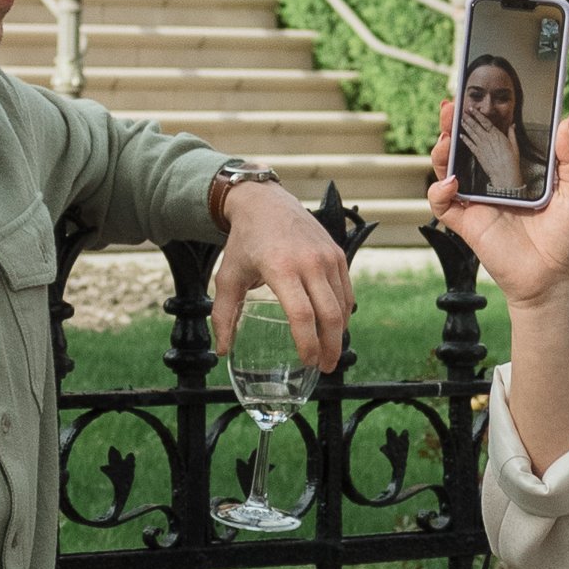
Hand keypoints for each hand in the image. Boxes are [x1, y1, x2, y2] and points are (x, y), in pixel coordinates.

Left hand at [211, 181, 353, 372]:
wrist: (264, 202)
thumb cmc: (244, 241)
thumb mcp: (228, 276)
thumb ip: (223, 315)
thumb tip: (222, 350)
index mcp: (280, 268)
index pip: (302, 315)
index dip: (308, 343)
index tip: (307, 361)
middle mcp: (309, 261)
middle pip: (330, 315)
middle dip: (331, 347)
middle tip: (324, 367)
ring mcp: (327, 256)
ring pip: (342, 305)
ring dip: (340, 333)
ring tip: (329, 351)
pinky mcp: (337, 253)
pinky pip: (346, 291)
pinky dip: (343, 313)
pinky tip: (335, 327)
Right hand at [428, 103, 568, 306]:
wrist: (556, 279)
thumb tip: (566, 120)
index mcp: (519, 170)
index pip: (496, 136)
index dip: (484, 117)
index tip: (478, 97)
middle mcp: (495, 182)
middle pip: (467, 147)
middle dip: (454, 125)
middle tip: (451, 108)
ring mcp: (479, 202)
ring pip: (448, 170)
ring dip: (441, 151)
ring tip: (445, 139)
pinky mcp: (468, 224)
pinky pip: (443, 204)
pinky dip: (439, 192)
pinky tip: (452, 183)